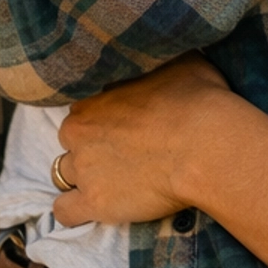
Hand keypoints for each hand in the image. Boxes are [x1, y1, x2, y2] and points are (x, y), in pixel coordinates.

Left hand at [53, 57, 231, 224]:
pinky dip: (74, 210)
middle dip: (90, 148)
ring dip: (83, 178)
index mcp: (93, 98)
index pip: (82, 111)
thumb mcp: (177, 62)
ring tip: (113, 183)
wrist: (204, 145)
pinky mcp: (94, 203)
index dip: (101, 121)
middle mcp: (79, 131)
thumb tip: (161, 55)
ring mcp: (84, 168)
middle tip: (121, 155)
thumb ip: (154, 63)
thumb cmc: (196, 100)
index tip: (123, 129)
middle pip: (71, 141)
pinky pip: (65, 211)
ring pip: (63, 174)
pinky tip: (94, 207)